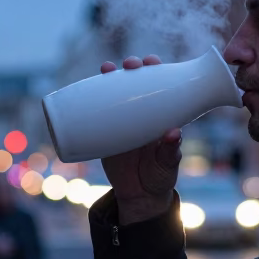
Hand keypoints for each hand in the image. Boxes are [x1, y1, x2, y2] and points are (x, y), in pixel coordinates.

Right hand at [99, 55, 181, 224]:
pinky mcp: (105, 133)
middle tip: (130, 64)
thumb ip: (171, 151)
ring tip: (106, 69)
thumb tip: (174, 132)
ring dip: (110, 77)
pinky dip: (89, 101)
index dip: (156, 70)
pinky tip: (83, 91)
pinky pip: (96, 114)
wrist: (139, 197)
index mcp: (161, 116)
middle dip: (133, 68)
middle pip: (137, 83)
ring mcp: (122, 122)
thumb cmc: (160, 177)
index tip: (152, 61)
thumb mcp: (168, 165)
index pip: (161, 86)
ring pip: (115, 93)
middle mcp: (142, 114)